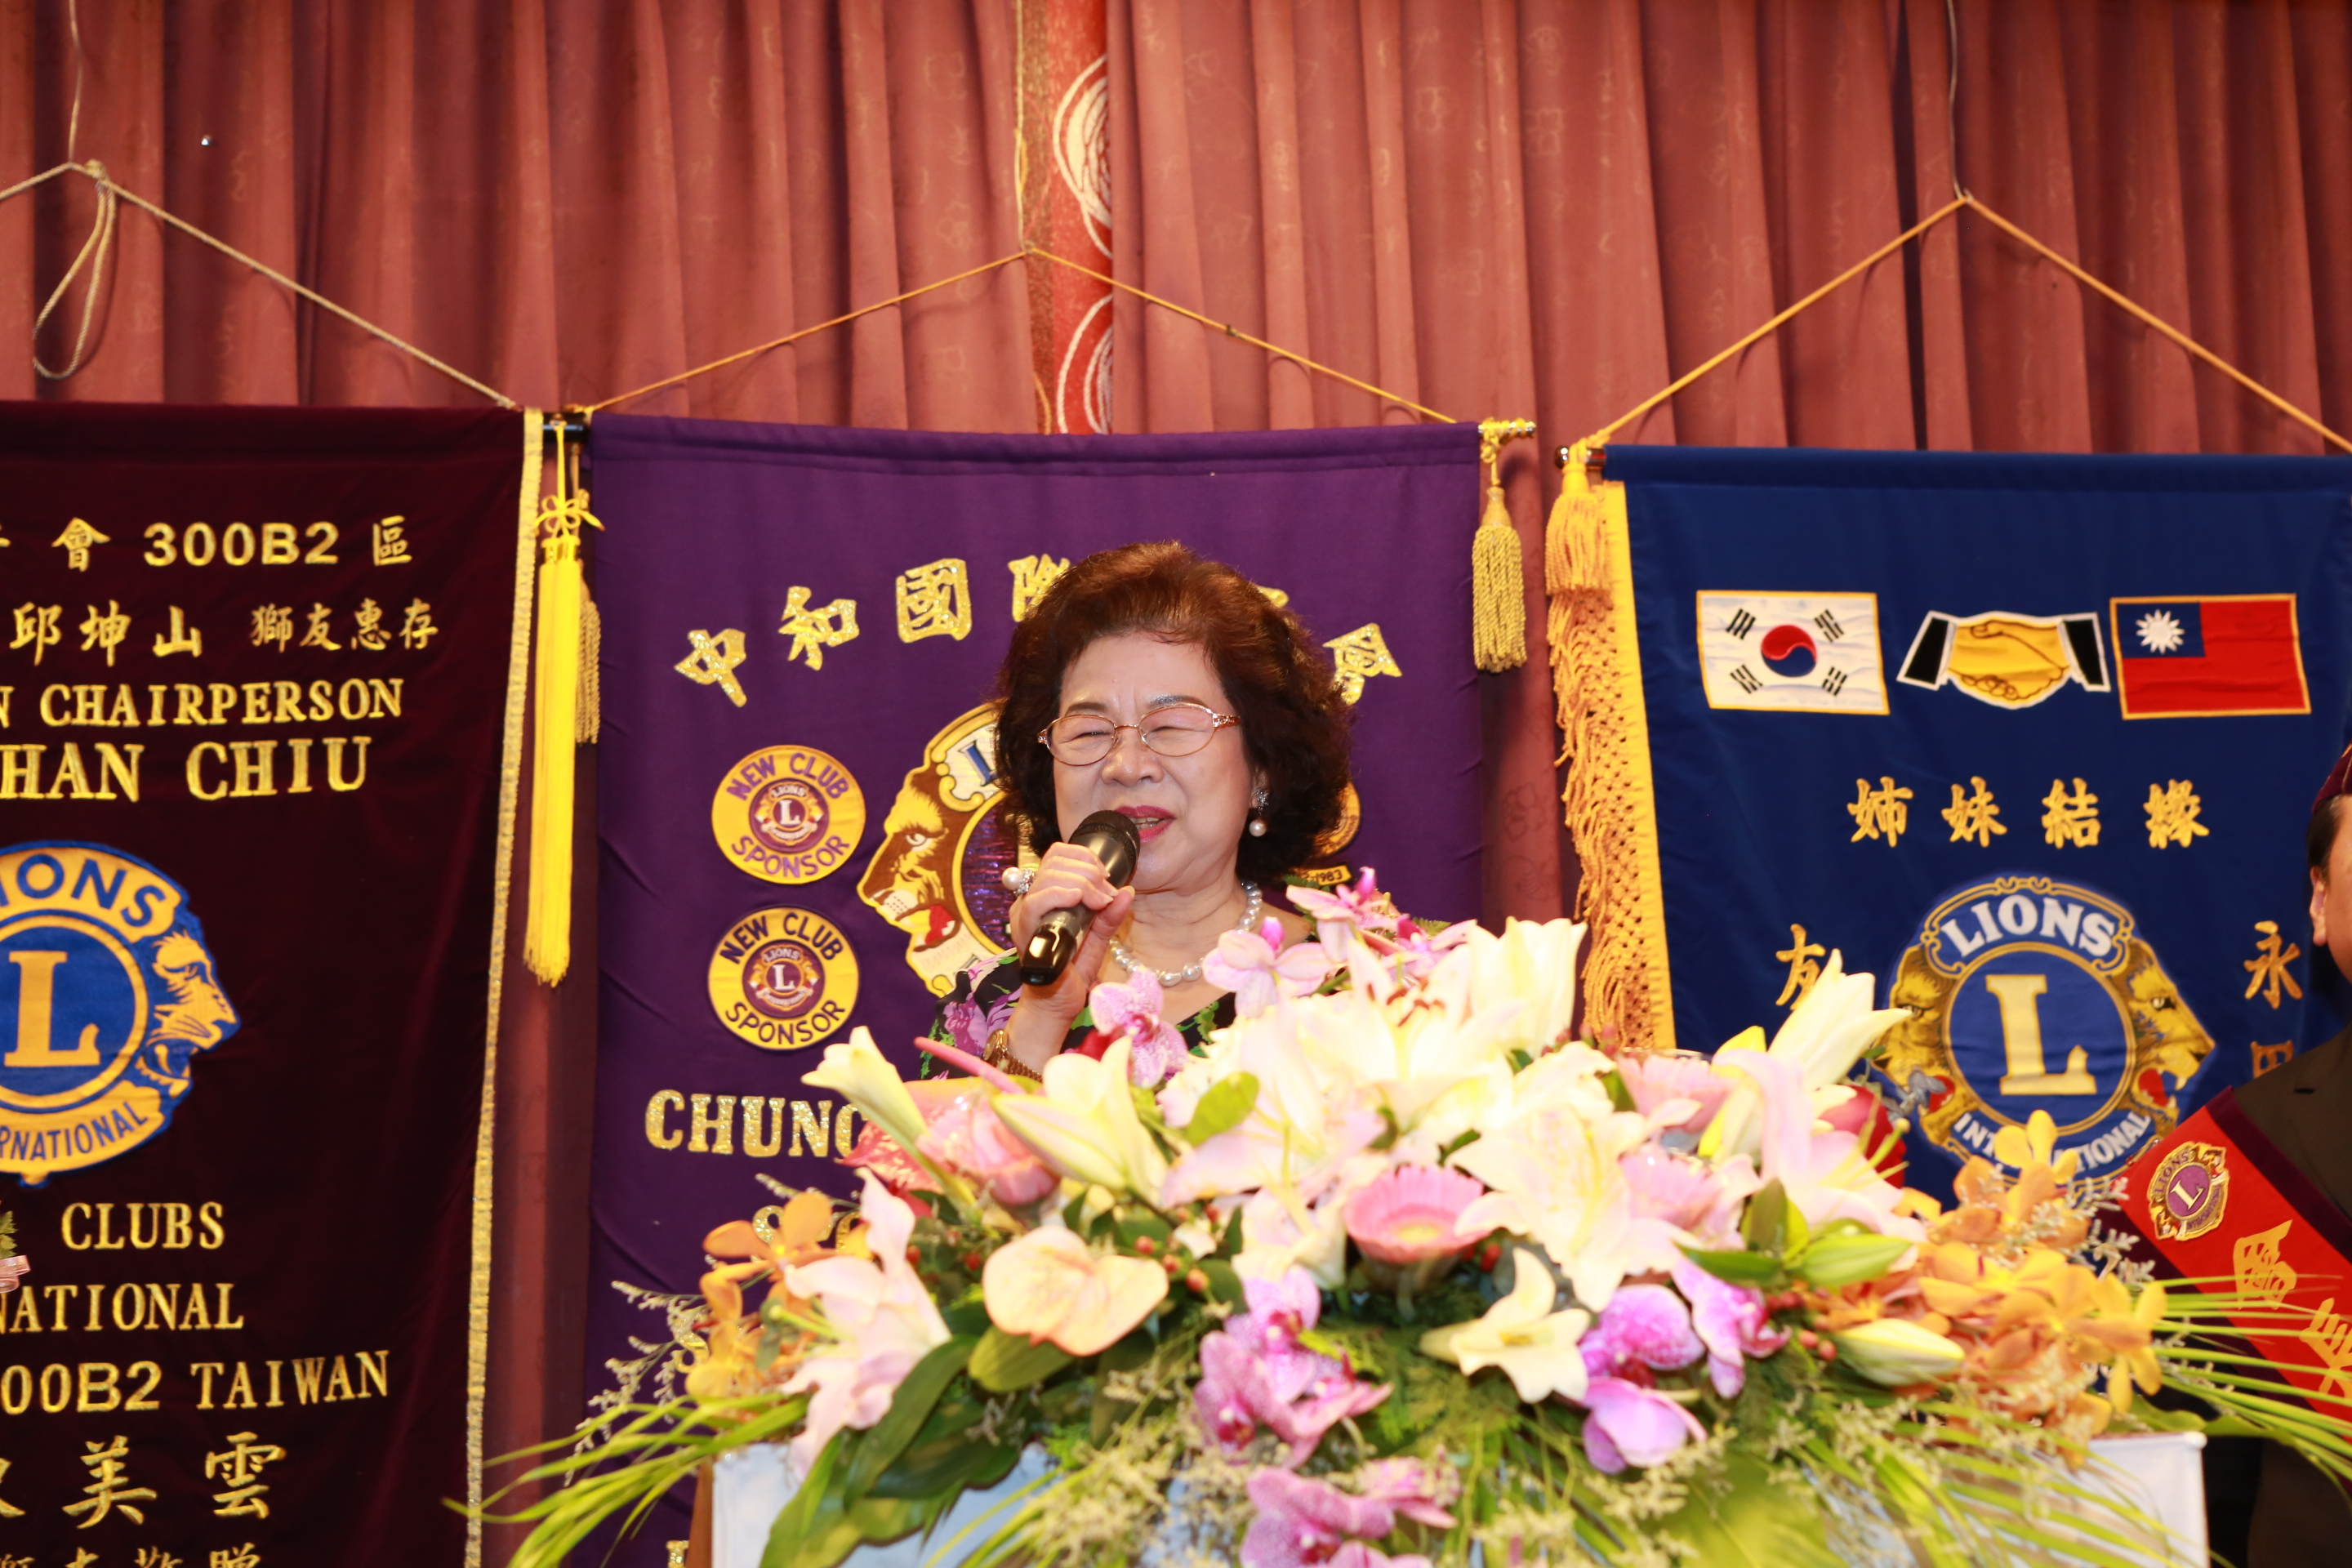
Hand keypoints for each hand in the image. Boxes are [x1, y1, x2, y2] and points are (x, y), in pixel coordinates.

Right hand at [1004, 841, 1133, 1068]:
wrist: (1055, 1005)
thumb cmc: (1071, 972)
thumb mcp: (1097, 938)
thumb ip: (1109, 915)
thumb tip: (1128, 891)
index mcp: (1045, 896)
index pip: (1057, 855)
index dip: (1084, 857)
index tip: (1106, 876)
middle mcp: (1029, 901)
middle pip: (1053, 861)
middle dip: (1088, 870)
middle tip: (1106, 892)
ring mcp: (1024, 915)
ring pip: (1047, 877)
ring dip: (1081, 882)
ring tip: (1099, 901)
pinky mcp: (1024, 932)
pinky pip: (1036, 903)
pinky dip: (1060, 894)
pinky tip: (1080, 900)